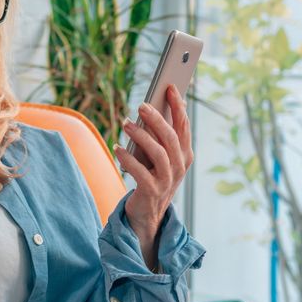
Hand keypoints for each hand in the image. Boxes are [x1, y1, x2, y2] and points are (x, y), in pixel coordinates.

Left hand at [113, 84, 193, 267]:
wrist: (147, 214)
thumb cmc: (151, 177)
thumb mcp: (159, 157)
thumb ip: (158, 137)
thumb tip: (150, 108)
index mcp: (185, 155)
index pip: (183, 126)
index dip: (178, 106)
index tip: (169, 87)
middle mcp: (180, 167)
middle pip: (170, 137)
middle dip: (157, 118)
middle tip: (141, 105)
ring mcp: (167, 181)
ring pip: (158, 153)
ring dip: (140, 135)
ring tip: (125, 123)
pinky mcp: (152, 192)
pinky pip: (140, 172)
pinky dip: (128, 159)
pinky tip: (117, 148)